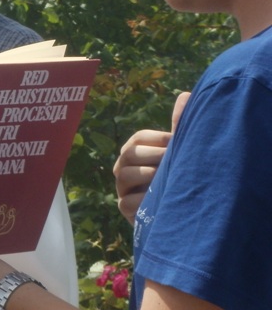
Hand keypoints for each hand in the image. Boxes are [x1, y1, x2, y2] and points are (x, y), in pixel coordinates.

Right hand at [113, 92, 189, 223]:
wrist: (178, 214)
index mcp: (136, 151)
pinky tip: (159, 199)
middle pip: (129, 153)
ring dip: (148, 175)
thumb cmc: (177, 179)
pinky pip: (127, 202)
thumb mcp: (177, 154)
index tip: (175, 142)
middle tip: (172, 161)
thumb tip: (186, 95)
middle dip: (153, 155)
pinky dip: (143, 200)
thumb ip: (179, 128)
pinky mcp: (125, 209)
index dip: (157, 138)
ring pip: (124, 175)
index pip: (137, 138)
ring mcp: (122, 189)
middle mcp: (124, 167)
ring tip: (166, 179)